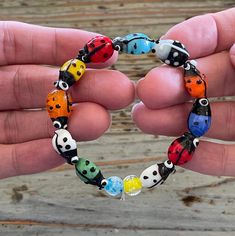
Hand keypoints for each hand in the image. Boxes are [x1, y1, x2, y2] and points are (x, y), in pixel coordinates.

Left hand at [0, 22, 133, 178]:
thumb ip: (7, 40)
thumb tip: (65, 46)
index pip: (27, 48)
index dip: (67, 47)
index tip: (105, 51)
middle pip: (40, 90)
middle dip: (82, 90)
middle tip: (120, 92)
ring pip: (31, 127)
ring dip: (68, 126)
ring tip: (100, 122)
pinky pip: (10, 159)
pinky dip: (37, 156)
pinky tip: (63, 152)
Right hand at [132, 8, 234, 175]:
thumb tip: (227, 45)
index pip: (227, 35)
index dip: (195, 37)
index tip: (167, 45)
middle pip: (209, 81)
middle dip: (175, 85)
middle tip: (147, 91)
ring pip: (212, 121)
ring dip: (177, 121)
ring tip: (144, 119)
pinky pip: (231, 159)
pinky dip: (205, 158)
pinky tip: (180, 154)